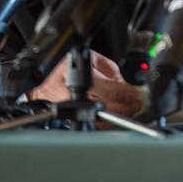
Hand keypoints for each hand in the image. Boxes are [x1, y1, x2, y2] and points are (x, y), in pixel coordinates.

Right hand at [27, 51, 142, 117]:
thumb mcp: (92, 57)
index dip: (128, 93)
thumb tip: (124, 81)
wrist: (42, 83)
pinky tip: (116, 117)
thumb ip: (110, 69)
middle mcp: (80, 97)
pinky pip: (94, 124)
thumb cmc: (65, 67)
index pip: (112, 89)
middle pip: (110, 106)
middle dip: (128, 106)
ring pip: (104, 117)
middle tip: (140, 103)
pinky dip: (108, 122)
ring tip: (132, 110)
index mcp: (84, 78)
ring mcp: (76, 109)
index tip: (139, 94)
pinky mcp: (74, 118)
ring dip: (120, 115)